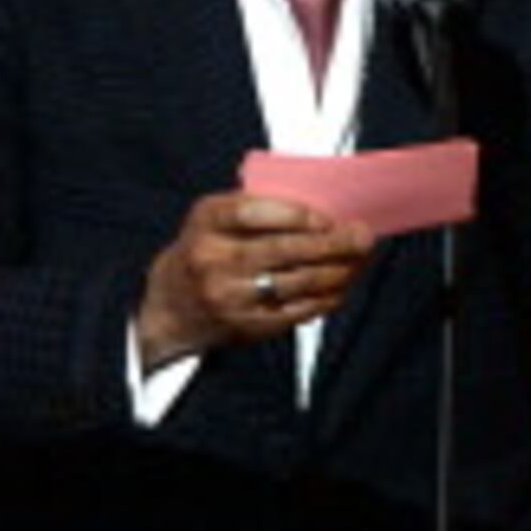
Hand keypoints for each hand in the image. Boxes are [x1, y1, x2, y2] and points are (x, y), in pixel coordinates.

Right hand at [136, 191, 373, 368]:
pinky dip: (325, 298)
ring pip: (296, 282)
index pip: (251, 213)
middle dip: (331, 243)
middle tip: (363, 235)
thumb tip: (321, 205)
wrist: (168, 309)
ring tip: (359, 259)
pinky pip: (296, 310)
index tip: (326, 217)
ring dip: (337, 271)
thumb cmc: (203, 251)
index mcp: (205, 222)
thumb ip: (255, 208)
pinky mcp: (246, 326)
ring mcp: (230, 297)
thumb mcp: (212, 219)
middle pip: (282, 250)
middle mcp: (213, 260)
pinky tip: (341, 285)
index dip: (294, 215)